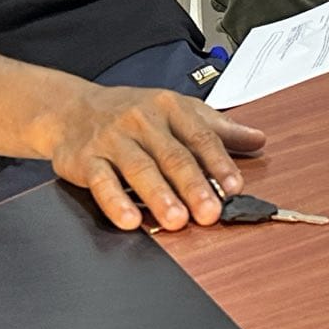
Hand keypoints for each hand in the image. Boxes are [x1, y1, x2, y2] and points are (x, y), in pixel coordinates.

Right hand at [41, 85, 266, 231]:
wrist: (71, 109)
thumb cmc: (132, 113)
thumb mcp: (178, 110)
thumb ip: (218, 127)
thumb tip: (258, 139)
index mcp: (170, 107)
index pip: (200, 135)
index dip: (219, 162)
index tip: (235, 185)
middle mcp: (142, 121)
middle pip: (173, 155)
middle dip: (194, 185)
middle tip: (211, 212)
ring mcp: (113, 140)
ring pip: (140, 169)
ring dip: (160, 196)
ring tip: (177, 219)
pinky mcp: (85, 159)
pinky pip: (101, 181)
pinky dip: (115, 202)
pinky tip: (130, 220)